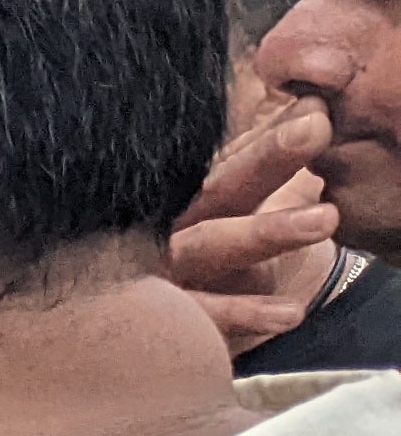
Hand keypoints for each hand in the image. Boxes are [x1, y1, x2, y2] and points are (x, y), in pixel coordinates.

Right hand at [169, 100, 341, 347]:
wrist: (109, 326)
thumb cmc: (177, 264)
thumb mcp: (224, 212)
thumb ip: (259, 162)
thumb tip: (308, 109)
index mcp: (190, 198)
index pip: (235, 158)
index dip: (273, 134)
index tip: (315, 110)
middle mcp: (171, 226)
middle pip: (221, 187)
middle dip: (268, 158)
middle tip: (315, 128)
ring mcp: (164, 269)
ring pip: (210, 244)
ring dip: (266, 232)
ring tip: (325, 219)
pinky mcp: (162, 317)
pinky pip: (203, 314)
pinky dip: (243, 312)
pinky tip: (290, 312)